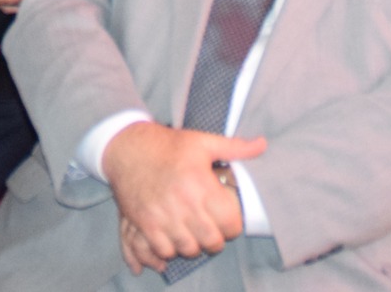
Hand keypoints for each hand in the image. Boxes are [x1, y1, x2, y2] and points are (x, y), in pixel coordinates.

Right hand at [102, 123, 259, 273]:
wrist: (127, 147)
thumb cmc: (168, 145)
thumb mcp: (202, 141)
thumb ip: (235, 147)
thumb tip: (263, 144)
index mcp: (200, 183)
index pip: (229, 222)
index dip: (233, 224)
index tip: (227, 217)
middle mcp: (183, 203)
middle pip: (211, 241)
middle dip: (216, 237)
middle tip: (211, 226)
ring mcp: (162, 216)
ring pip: (189, 249)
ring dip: (194, 244)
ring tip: (194, 231)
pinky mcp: (145, 223)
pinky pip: (164, 250)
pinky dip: (171, 248)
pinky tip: (174, 235)